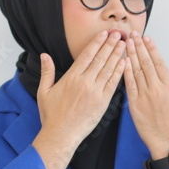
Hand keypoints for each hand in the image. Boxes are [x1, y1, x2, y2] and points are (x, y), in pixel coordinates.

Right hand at [32, 30, 125, 168]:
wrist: (60, 135)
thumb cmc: (52, 116)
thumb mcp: (44, 92)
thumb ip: (46, 72)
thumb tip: (44, 56)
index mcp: (71, 77)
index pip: (86, 55)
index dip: (96, 43)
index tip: (103, 34)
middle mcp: (84, 82)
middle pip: (100, 59)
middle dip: (110, 45)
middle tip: (118, 34)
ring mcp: (95, 92)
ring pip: (108, 69)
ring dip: (117, 55)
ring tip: (123, 44)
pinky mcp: (102, 103)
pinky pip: (113, 84)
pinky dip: (119, 72)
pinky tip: (125, 63)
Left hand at [122, 32, 168, 159]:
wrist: (167, 145)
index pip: (160, 63)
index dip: (153, 49)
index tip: (148, 39)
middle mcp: (156, 90)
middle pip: (146, 63)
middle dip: (139, 47)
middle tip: (134, 35)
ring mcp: (144, 97)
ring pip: (136, 72)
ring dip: (131, 56)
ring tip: (127, 43)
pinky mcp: (134, 106)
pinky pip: (129, 86)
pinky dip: (125, 72)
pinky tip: (122, 62)